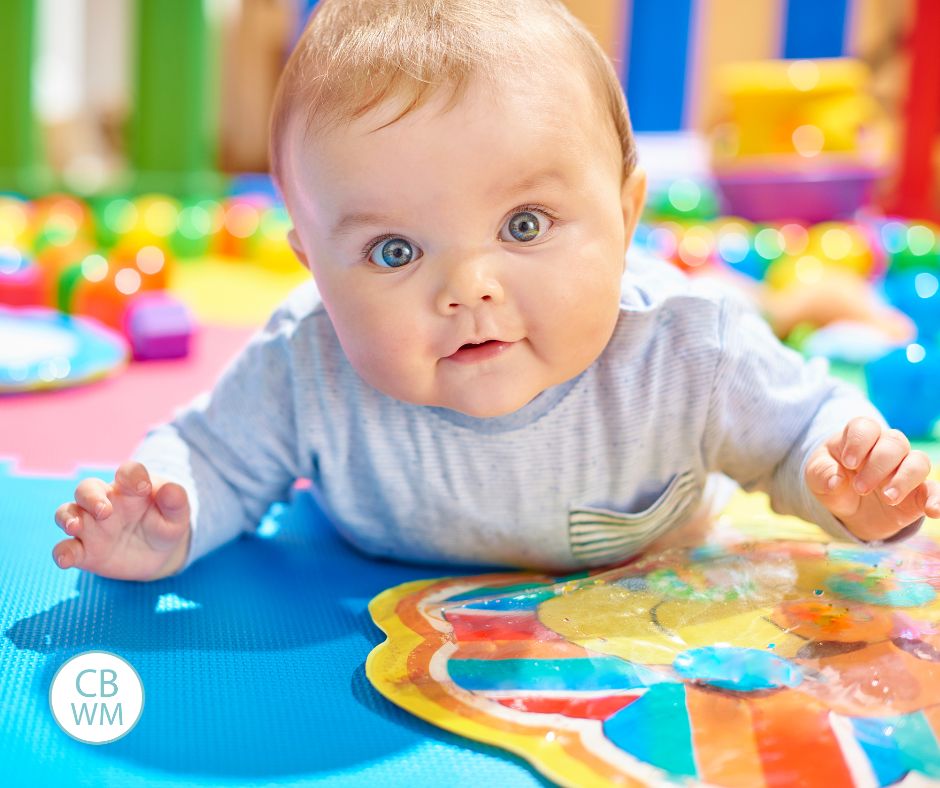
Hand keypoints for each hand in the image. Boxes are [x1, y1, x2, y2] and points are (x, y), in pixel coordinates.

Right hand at [52, 461, 191, 580]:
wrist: (158, 553)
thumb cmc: (166, 525)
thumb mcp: (178, 515)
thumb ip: (176, 501)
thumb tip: (170, 490)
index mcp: (131, 488)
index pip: (127, 472)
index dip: (132, 476)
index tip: (143, 488)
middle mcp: (106, 502)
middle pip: (87, 489)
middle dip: (91, 497)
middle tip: (105, 511)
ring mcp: (92, 526)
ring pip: (67, 513)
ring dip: (67, 518)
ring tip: (75, 526)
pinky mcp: (84, 551)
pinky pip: (65, 548)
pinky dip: (61, 552)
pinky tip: (65, 559)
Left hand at [805, 417, 939, 540]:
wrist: (846, 507)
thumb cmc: (831, 480)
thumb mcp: (816, 477)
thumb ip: (821, 474)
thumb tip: (836, 480)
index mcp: (859, 438)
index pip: (866, 427)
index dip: (859, 442)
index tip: (848, 463)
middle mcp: (886, 449)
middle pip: (894, 443)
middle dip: (878, 465)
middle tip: (860, 488)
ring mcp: (905, 469)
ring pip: (919, 461)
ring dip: (904, 479)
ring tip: (887, 498)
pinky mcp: (918, 493)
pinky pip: (935, 490)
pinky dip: (937, 499)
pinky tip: (933, 510)